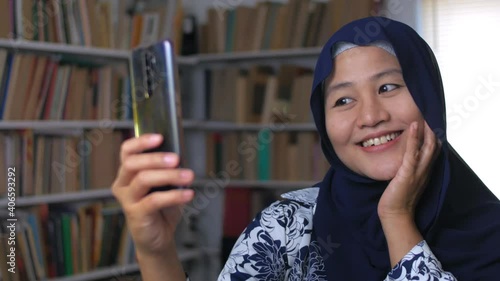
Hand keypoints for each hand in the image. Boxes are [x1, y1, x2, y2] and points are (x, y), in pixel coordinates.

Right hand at [111, 134, 194, 258]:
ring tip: (189, 176)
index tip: (160, 137)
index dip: (141, 141)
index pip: (127, 151)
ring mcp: (127, 199)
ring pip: (143, 179)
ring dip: (169, 176)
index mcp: (128, 172)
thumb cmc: (162, 207)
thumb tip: (180, 155)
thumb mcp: (165, 184)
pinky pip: (154, 200)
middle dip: (156, 158)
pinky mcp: (135, 214)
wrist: (159, 236)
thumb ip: (167, 170)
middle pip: (132, 163)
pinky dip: (174, 196)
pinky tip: (189, 194)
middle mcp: (123, 184)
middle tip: (177, 158)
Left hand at [377, 121, 440, 266]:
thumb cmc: (397, 199)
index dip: (432, 138)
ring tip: (422, 117)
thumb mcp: (405, 181)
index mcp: (424, 172)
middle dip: (431, 132)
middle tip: (427, 116)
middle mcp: (424, 171)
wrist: (395, 215)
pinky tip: (413, 127)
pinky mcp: (407, 173)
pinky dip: (414, 139)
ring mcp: (417, 172)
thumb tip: (403, 161)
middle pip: (434, 147)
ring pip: (427, 148)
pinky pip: (412, 152)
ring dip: (425, 131)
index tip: (427, 125)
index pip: (433, 152)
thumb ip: (407, 170)